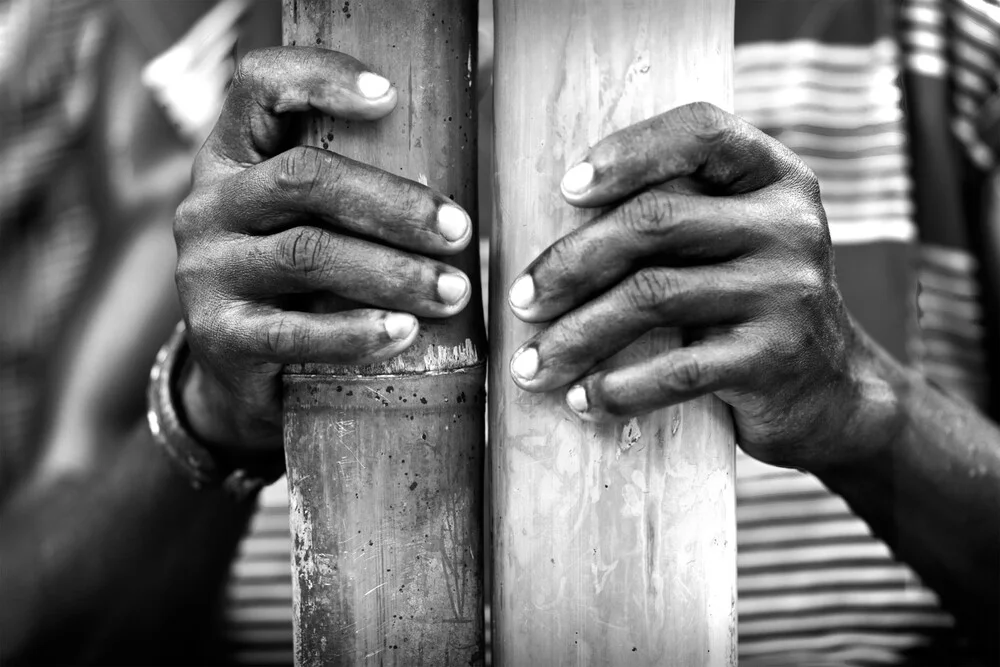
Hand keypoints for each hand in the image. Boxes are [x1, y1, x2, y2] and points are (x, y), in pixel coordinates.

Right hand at [174, 48, 473, 450]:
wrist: (242, 376)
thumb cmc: (299, 285)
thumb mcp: (308, 222)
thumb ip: (349, 195)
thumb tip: (452, 199)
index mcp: (234, 158)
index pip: (258, 87)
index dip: (320, 77)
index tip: (390, 95)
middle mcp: (210, 204)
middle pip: (304, 177)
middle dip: (394, 203)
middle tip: (459, 232)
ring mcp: (206, 270)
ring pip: (309, 254)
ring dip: (394, 272)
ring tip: (452, 292)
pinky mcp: (218, 336)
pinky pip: (295, 333)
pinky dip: (357, 332)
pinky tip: (404, 333)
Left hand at [507, 102, 890, 471]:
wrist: (834, 392)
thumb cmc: (750, 307)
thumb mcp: (734, 243)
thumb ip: (680, 217)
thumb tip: (552, 233)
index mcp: (774, 178)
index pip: (701, 133)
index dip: (628, 151)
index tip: (564, 188)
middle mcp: (789, 224)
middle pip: (655, 220)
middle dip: (570, 262)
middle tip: (520, 301)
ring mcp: (788, 290)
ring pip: (652, 296)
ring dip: (575, 335)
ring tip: (530, 366)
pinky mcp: (776, 358)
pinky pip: (676, 369)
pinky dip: (617, 389)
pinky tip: (581, 401)